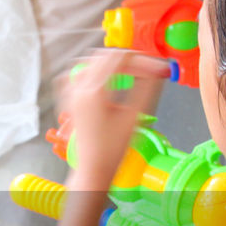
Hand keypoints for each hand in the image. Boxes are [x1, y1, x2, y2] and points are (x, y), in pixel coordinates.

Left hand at [62, 51, 171, 189]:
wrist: (94, 169)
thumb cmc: (113, 149)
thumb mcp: (135, 116)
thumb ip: (146, 89)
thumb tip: (156, 70)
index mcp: (96, 91)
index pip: (120, 59)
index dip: (141, 59)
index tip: (156, 66)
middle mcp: (79, 88)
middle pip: (104, 56)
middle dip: (127, 59)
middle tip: (145, 69)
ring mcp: (71, 94)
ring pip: (88, 62)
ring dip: (108, 62)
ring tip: (126, 72)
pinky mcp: (69, 101)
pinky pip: (74, 75)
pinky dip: (89, 71)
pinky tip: (100, 78)